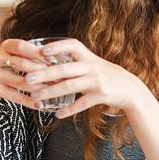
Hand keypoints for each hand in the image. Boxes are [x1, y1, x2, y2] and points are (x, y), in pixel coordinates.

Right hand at [0, 39, 48, 109]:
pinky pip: (14, 96)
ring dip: (39, 87)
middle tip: (58, 77)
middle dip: (42, 71)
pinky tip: (40, 104)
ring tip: (53, 91)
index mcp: (4, 46)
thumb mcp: (12, 52)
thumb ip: (28, 53)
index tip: (53, 60)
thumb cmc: (4, 61)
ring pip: (21, 82)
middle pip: (23, 65)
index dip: (37, 53)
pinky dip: (28, 101)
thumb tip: (54, 58)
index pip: (22, 47)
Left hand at [24, 38, 145, 118]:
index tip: (41, 51)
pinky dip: (69, 110)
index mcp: (89, 57)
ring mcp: (97, 81)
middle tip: (28, 79)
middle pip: (65, 69)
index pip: (72, 45)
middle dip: (45, 74)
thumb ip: (74, 63)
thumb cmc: (107, 76)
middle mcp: (92, 67)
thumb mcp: (93, 65)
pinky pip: (81, 103)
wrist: (130, 89)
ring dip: (51, 92)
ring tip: (36, 97)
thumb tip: (47, 61)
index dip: (57, 47)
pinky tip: (57, 114)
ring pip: (69, 86)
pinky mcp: (101, 95)